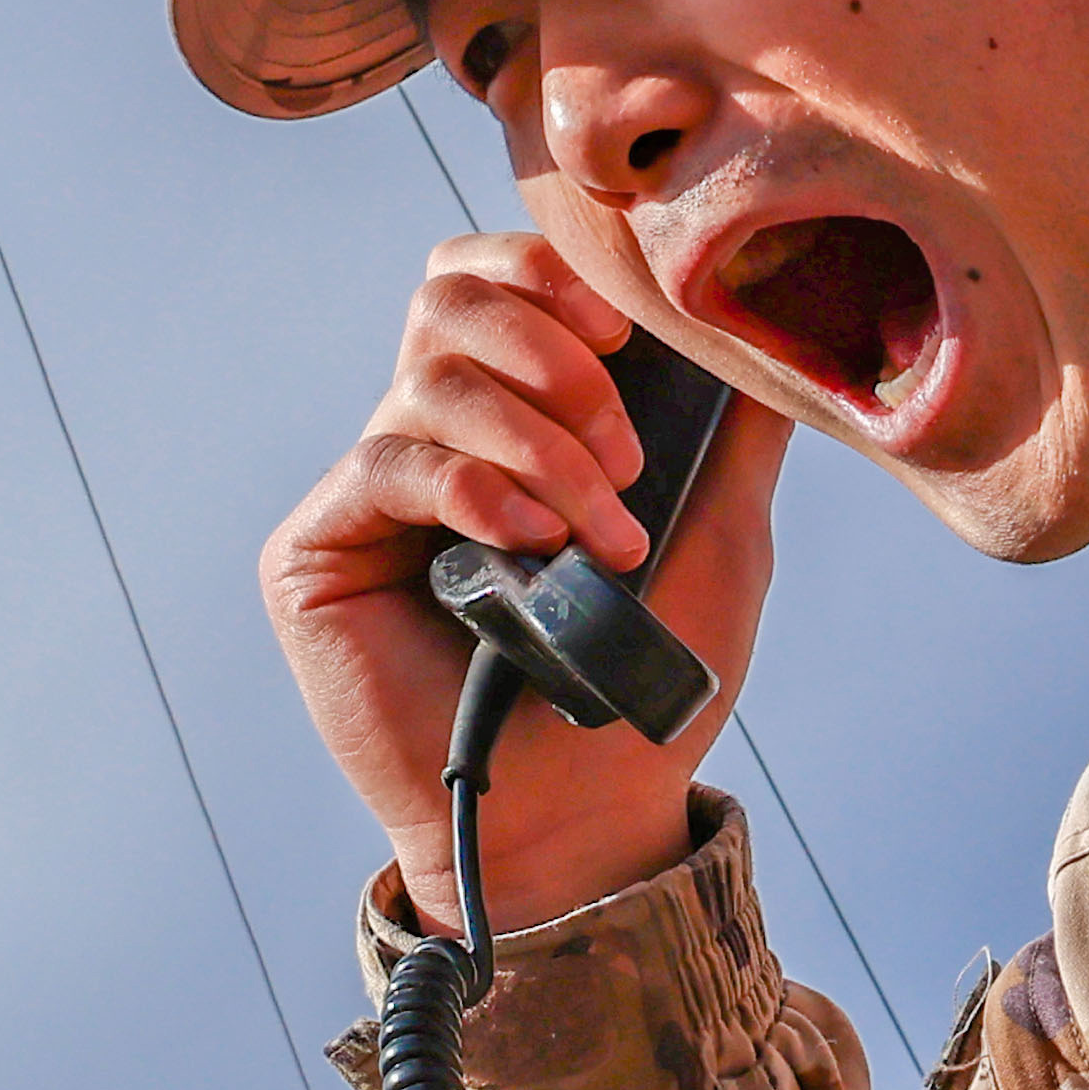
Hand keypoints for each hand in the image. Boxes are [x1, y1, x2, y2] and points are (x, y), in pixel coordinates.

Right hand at [262, 233, 792, 937]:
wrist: (584, 816)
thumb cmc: (646, 685)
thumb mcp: (719, 532)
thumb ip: (733, 427)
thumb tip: (772, 320)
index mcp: (508, 415)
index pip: (491, 281)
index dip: (546, 273)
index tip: (622, 334)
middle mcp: (428, 439)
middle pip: (447, 298)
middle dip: (551, 352)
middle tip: (623, 456)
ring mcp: (367, 494)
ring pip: (431, 378)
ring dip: (538, 442)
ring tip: (597, 532)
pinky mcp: (316, 553)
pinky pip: (387, 464)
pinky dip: (474, 488)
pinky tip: (529, 545)